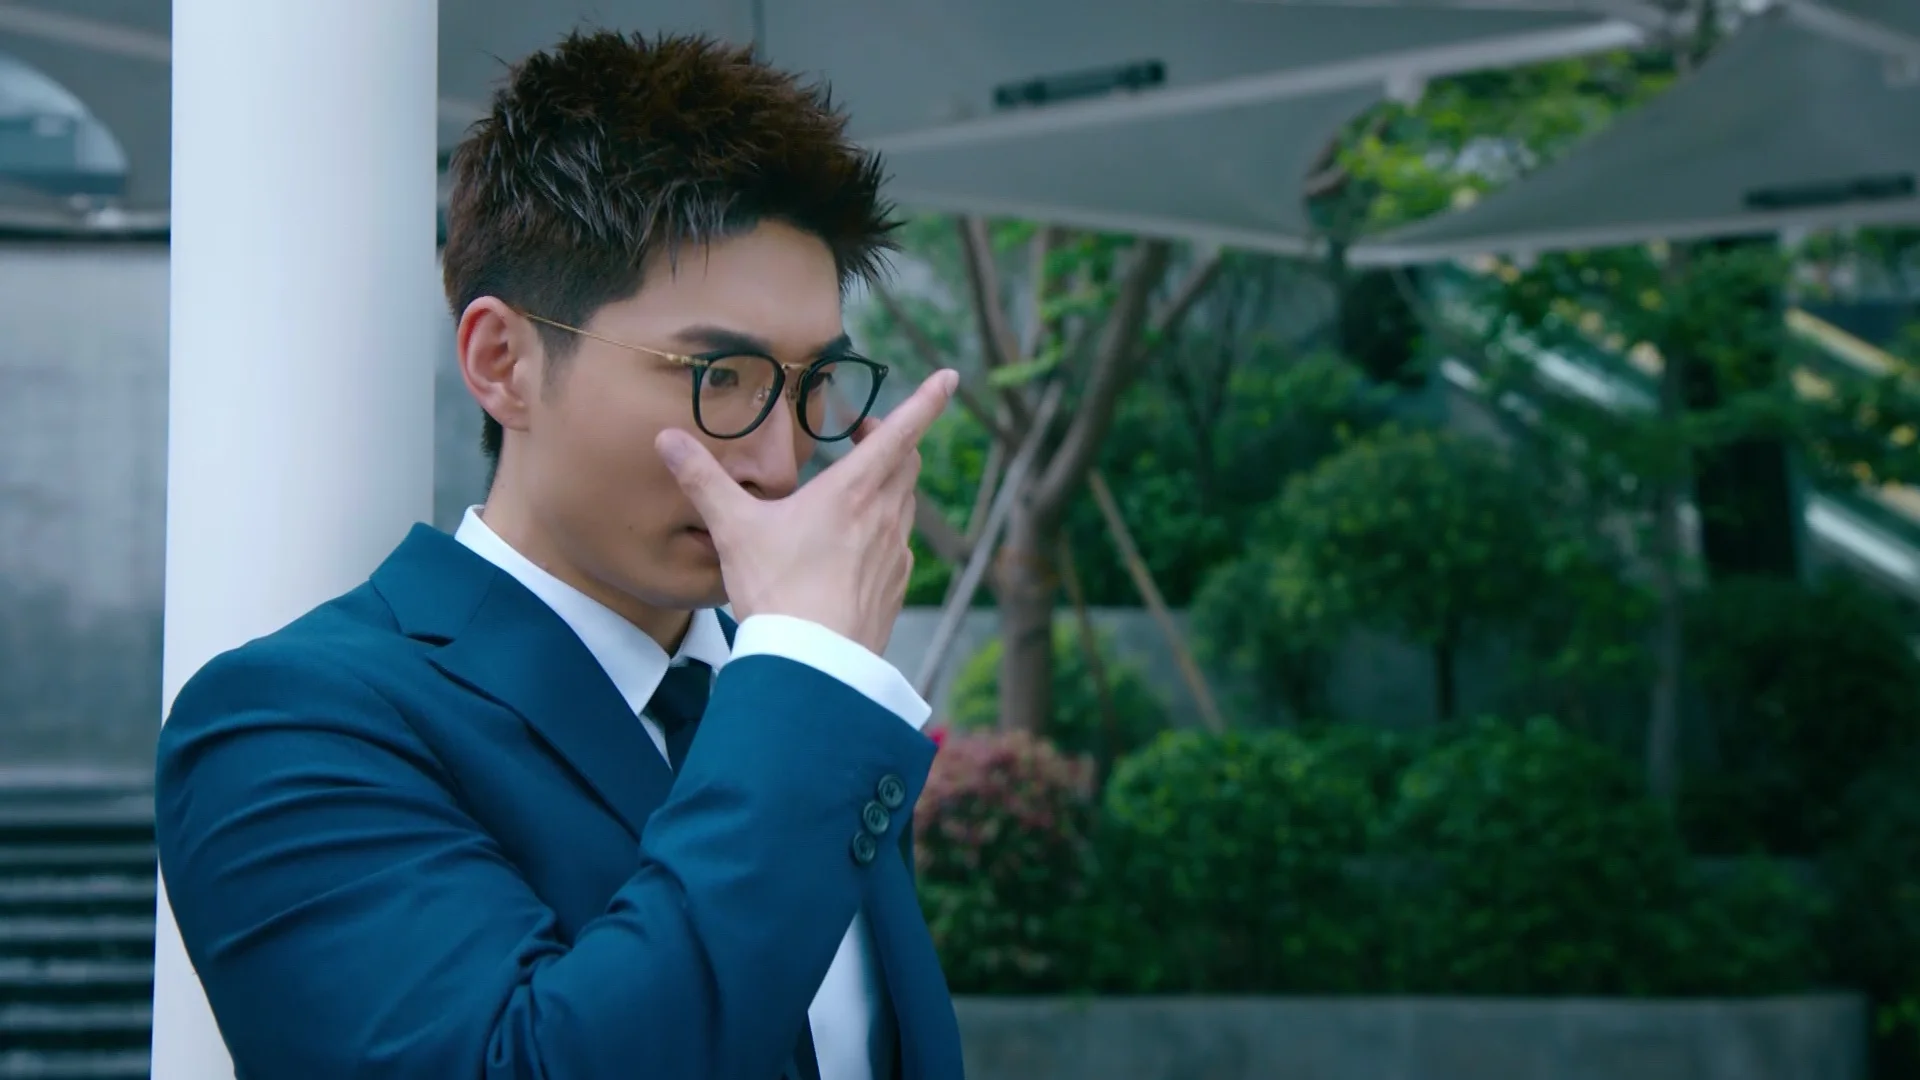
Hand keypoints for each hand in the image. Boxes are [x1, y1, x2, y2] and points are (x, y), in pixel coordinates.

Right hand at [655, 369, 958, 654]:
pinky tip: (855, 548)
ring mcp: (894, 554)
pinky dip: (883, 532)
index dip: (928, 401)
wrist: (812, 664)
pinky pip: (898, 547)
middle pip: (906, 464)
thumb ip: (703, 480)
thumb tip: (666, 438)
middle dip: (891, 441)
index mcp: (852, 491)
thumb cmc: (777, 591)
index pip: (902, 432)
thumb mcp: (733, 529)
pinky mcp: (895, 588)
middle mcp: (883, 517)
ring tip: (853, 490)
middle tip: (862, 435)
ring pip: (904, 504)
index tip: (949, 378)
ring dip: (888, 486)